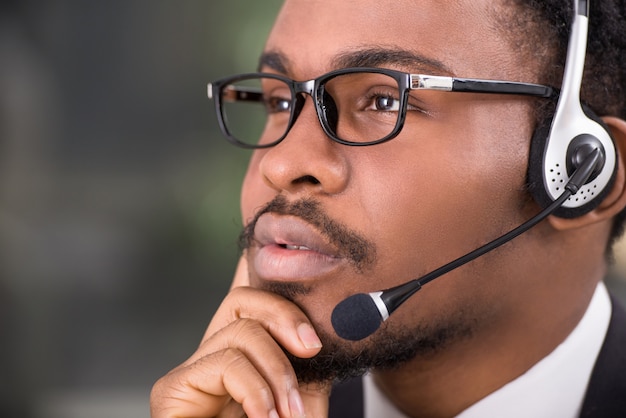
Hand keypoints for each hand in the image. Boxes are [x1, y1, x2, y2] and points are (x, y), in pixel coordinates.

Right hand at [150, 258, 328, 417]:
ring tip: (291, 411)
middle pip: (243, 300)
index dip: (256, 271)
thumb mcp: (302, 399)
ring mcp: (192, 371)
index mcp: (245, 357)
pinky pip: (225, 362)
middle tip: (312, 348)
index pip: (250, 302)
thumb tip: (324, 330)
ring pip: (240, 330)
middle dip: (284, 314)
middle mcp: (216, 357)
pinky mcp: (172, 389)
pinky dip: (254, 389)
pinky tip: (264, 415)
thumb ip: (310, 368)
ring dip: (277, 371)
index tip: (271, 258)